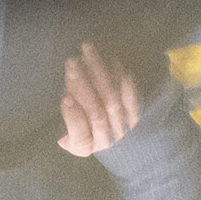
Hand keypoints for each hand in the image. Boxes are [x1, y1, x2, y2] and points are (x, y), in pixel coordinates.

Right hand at [57, 41, 142, 157]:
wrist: (113, 138)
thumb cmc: (84, 134)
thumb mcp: (71, 138)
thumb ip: (69, 130)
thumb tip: (65, 119)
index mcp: (86, 146)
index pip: (81, 135)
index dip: (73, 118)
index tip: (65, 98)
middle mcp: (107, 140)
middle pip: (96, 112)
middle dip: (82, 85)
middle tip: (71, 63)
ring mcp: (123, 127)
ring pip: (111, 99)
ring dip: (98, 74)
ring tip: (87, 53)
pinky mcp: (135, 114)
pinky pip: (130, 95)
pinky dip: (121, 78)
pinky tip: (113, 61)